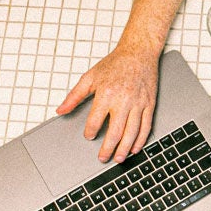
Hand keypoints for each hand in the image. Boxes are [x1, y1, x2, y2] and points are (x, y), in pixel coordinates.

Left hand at [56, 42, 157, 162]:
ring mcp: (138, 103)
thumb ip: (74, 96)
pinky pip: (146, 126)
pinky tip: (134, 148)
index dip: (90, 132)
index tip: (89, 136)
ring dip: (124, 148)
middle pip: (115, 132)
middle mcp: (123, 100)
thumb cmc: (115, 64)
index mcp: (106, 94)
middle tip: (102, 157)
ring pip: (132, 132)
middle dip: (107, 148)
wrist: (138, 52)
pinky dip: (140, 140)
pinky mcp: (149, 104)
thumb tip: (61, 110)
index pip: (95, 121)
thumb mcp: (90, 77)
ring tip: (118, 158)